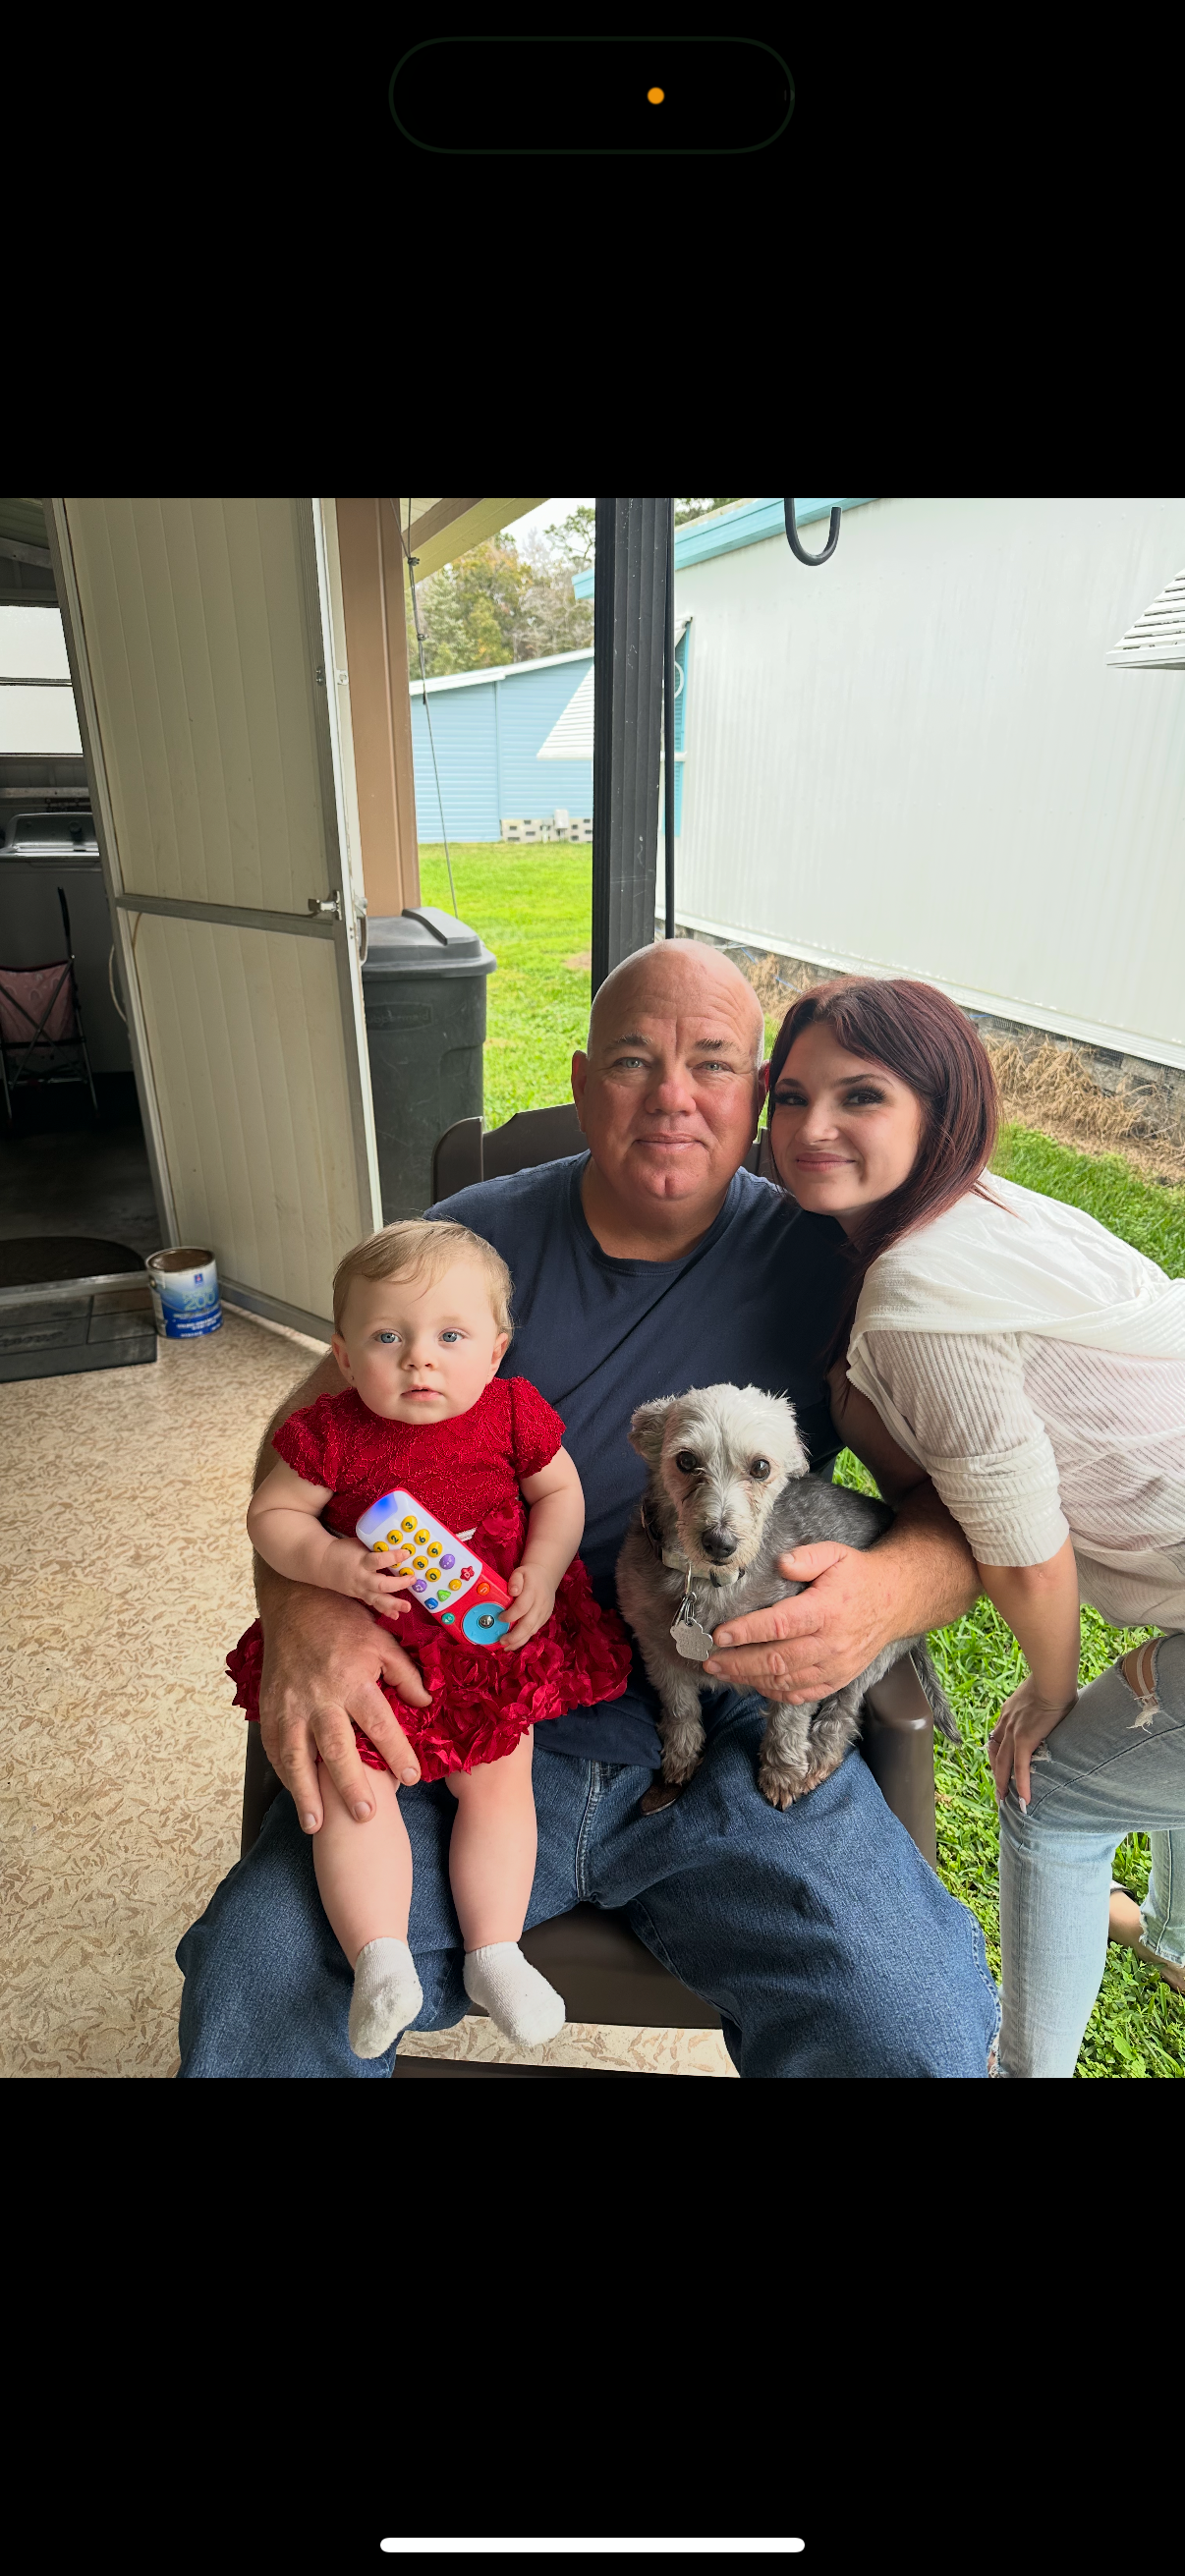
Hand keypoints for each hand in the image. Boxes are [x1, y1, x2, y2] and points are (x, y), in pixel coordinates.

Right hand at [257, 1580, 433, 1834]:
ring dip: (307, 1793)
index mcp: (352, 1678)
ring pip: (297, 1755)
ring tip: (317, 1827)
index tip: (411, 1777)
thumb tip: (427, 1705)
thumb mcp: (382, 1641)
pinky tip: (297, 1797)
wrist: (295, 1603)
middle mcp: (320, 1696)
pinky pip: (276, 1747)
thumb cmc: (344, 1623)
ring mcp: (291, 1704)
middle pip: (337, 1747)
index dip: (396, 1751)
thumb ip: (405, 1674)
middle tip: (366, 1817)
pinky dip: (285, 1775)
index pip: (379, 1722)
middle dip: (351, 1785)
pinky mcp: (271, 1708)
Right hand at [326, 1535, 416, 1615]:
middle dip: (398, 1584)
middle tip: (412, 1579)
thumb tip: (397, 1545)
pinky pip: (373, 1604)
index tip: (407, 1553)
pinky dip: (384, 1610)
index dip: (393, 1557)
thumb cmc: (343, 1550)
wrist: (322, 1563)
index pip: (378, 1560)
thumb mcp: (359, 1545)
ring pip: (378, 1599)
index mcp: (361, 1561)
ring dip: (394, 1604)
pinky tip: (396, 1615)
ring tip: (407, 1607)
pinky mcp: (359, 1595)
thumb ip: (376, 1548)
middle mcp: (361, 1577)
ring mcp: (360, 1589)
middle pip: (380, 1584)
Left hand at [499, 1561, 555, 1650]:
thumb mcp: (520, 1572)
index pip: (522, 1607)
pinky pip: (535, 1631)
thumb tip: (512, 1591)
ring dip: (519, 1641)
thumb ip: (515, 1580)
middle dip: (514, 1636)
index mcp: (533, 1592)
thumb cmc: (528, 1575)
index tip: (500, 1618)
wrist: (546, 1576)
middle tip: (501, 1641)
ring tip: (506, 1647)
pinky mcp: (545, 1618)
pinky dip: (524, 1638)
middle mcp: (540, 1604)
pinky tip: (514, 1643)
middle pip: (528, 1624)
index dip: (510, 1615)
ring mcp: (544, 1613)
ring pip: (532, 1631)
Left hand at [703, 1541, 896, 1705]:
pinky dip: (774, 1693)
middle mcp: (830, 1644)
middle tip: (709, 1659)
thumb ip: (806, 1556)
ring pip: (785, 1681)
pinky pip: (801, 1694)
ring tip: (723, 1672)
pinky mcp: (837, 1680)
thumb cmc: (858, 1576)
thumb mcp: (835, 1553)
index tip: (719, 1634)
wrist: (896, 1601)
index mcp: (826, 1610)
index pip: (779, 1625)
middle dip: (737, 1662)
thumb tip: (781, 1563)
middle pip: (776, 1660)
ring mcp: (835, 1666)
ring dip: (749, 1679)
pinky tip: (754, 1684)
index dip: (746, 1632)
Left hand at [988, 1674, 1075, 1806]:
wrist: (1052, 1679)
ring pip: (1003, 1764)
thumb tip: (1053, 1703)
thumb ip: (1039, 1703)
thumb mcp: (1039, 1692)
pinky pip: (1021, 1767)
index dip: (997, 1752)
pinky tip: (1025, 1799)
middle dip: (996, 1772)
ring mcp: (1013, 1732)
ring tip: (1006, 1800)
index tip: (999, 1763)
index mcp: (1009, 1712)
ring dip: (1003, 1784)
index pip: (998, 1737)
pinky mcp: (1024, 1740)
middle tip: (999, 1789)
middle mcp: (1006, 1723)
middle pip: (996, 1753)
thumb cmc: (1053, 1681)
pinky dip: (1021, 1784)